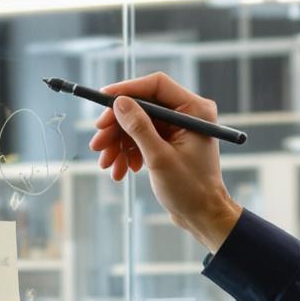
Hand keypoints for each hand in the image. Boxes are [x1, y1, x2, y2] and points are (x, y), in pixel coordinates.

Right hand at [86, 72, 242, 252]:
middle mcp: (187, 113)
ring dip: (119, 144)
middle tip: (97, 143)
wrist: (202, 216)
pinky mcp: (170, 141)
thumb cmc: (191, 190)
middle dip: (117, 126)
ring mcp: (178, 127)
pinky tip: (122, 170)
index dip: (127, 89)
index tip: (103, 99)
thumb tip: (119, 103)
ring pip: (138, 123)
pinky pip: (142, 138)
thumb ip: (139, 128)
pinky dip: (128, 152)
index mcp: (195, 110)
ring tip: (107, 164)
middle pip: (142, 105)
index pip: (156, 85)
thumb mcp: (160, 158)